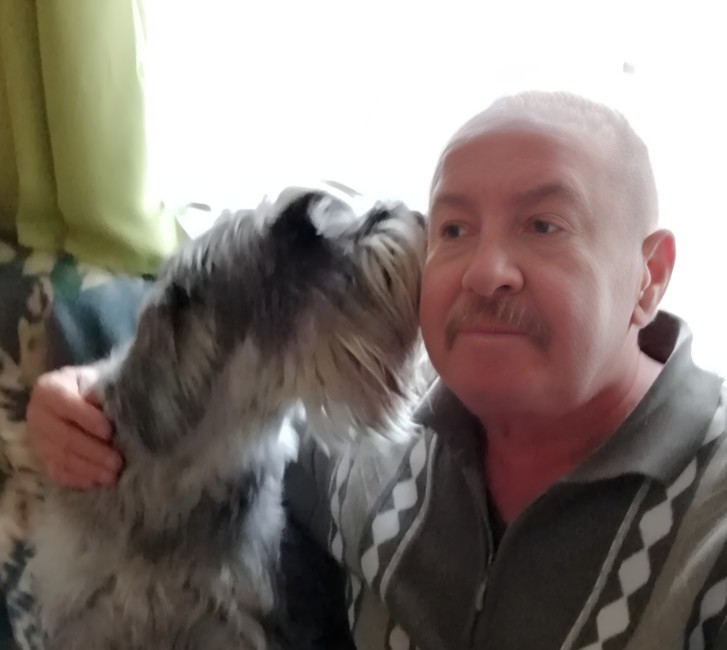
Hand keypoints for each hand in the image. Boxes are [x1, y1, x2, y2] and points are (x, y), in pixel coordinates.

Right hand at [27, 366, 122, 488]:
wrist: (79, 395)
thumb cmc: (93, 387)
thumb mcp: (98, 381)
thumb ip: (104, 394)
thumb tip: (118, 413)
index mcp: (49, 389)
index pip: (67, 405)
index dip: (88, 419)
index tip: (109, 432)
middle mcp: (37, 414)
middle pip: (64, 437)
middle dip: (93, 452)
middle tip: (117, 462)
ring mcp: (37, 439)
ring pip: (61, 458)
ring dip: (88, 469)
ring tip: (112, 475)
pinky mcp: (42, 458)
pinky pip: (57, 472)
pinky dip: (77, 479)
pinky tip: (95, 482)